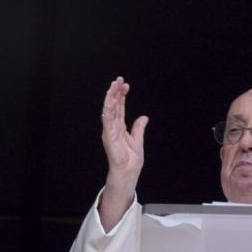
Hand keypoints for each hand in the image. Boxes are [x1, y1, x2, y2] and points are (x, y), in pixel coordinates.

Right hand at [98, 77, 148, 230]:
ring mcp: (109, 131)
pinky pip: (108, 120)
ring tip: (113, 85)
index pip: (119, 108)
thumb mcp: (138, 140)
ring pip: (109, 110)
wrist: (128, 172)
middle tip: (118, 79)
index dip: (121, 96)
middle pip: (113, 106)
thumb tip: (144, 117)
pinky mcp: (108, 136)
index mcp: (119, 127)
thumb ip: (139, 128)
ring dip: (111, 97)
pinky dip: (109, 110)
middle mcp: (112, 127)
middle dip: (115, 92)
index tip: (125, 85)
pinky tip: (110, 100)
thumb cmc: (131, 160)